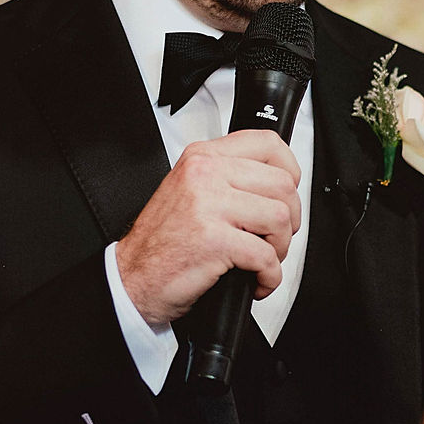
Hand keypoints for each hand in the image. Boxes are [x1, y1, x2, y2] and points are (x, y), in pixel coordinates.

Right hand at [116, 131, 302, 327]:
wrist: (132, 277)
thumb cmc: (163, 240)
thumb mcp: (190, 190)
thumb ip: (228, 177)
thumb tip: (277, 181)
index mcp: (203, 158)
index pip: (267, 143)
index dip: (290, 170)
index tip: (288, 192)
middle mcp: (205, 175)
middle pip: (282, 184)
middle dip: (290, 218)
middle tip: (275, 237)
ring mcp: (208, 206)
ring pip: (280, 218)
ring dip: (280, 248)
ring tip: (263, 260)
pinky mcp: (214, 241)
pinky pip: (266, 256)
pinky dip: (269, 276)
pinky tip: (256, 280)